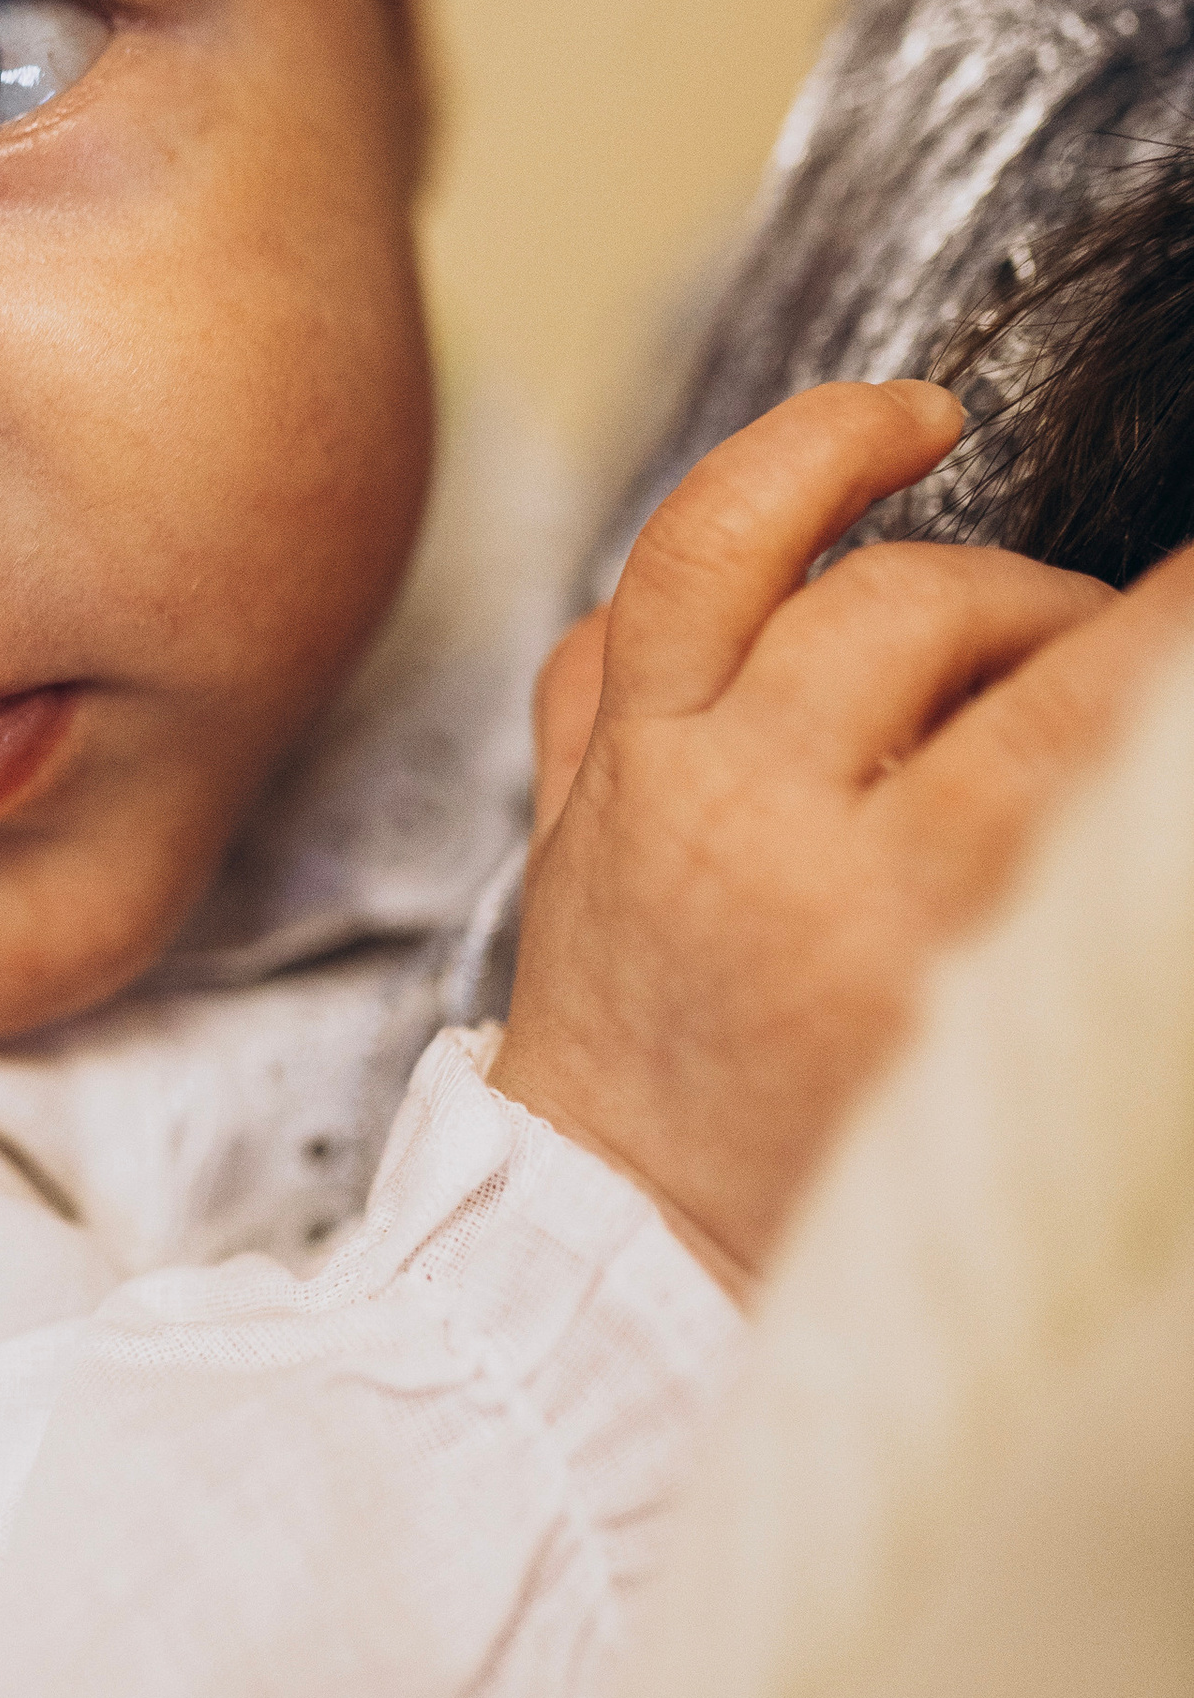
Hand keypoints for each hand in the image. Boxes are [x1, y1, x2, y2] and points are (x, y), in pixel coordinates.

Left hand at [492, 380, 1193, 1297]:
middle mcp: (742, 825)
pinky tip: (790, 515)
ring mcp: (633, 789)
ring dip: (831, 457)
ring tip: (930, 423)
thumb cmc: (846, 1193)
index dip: (1172, 630)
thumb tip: (1149, 742)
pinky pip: (615, 612)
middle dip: (1057, 602)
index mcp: (881, 924)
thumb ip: (1091, 897)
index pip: (1071, 714)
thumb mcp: (1013, 1064)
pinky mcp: (565, 787)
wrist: (623, 1274)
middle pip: (925, 607)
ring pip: (730, 547)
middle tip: (1127, 651)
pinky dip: (695, 556)